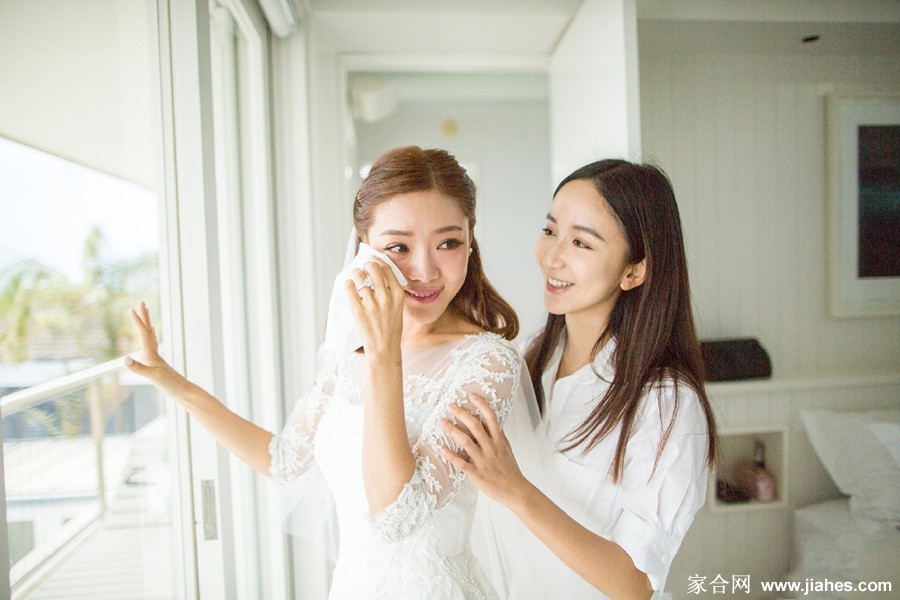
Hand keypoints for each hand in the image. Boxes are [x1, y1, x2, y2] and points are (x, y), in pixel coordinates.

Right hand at [124, 302, 192, 398]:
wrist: (184, 392)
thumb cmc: (170, 385)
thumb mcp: (152, 377)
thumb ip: (139, 368)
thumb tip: (125, 359)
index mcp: (152, 354)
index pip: (143, 334)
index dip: (137, 322)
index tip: (131, 309)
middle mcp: (154, 353)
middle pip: (148, 330)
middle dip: (144, 317)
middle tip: (141, 302)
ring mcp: (156, 358)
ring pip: (151, 336)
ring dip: (147, 324)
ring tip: (146, 314)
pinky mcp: (158, 364)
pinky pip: (153, 346)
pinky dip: (151, 338)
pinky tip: (152, 336)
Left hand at [344, 258, 405, 357]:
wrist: (385, 347)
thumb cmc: (391, 328)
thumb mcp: (398, 307)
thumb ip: (391, 292)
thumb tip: (377, 275)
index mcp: (398, 295)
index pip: (387, 270)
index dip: (378, 262)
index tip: (373, 261)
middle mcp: (385, 298)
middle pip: (373, 269)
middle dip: (366, 265)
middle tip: (363, 268)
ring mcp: (372, 305)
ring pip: (360, 277)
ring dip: (356, 273)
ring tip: (355, 275)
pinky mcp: (359, 311)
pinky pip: (350, 290)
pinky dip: (348, 284)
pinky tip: (349, 284)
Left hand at [440, 392, 531, 508]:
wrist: (516, 491)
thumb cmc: (511, 470)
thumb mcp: (507, 449)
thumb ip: (499, 436)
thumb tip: (492, 422)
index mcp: (499, 440)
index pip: (491, 417)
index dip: (481, 404)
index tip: (470, 395)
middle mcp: (491, 448)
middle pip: (475, 425)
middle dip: (461, 413)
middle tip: (449, 405)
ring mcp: (483, 460)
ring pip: (465, 441)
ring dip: (452, 430)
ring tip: (441, 421)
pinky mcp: (476, 474)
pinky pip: (460, 463)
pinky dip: (450, 455)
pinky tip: (441, 448)